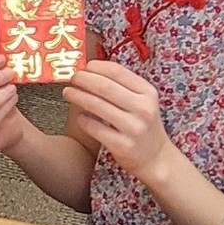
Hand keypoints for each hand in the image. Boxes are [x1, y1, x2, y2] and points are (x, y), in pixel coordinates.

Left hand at [62, 60, 173, 181]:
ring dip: (78, 96)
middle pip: (105, 87)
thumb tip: (90, 70)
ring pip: (98, 106)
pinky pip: (96, 128)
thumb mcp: (141, 102)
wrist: (156, 158)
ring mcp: (133, 128)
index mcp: (147, 93)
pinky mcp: (123, 145)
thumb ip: (121, 86)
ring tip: (67, 93)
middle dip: (84, 80)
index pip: (118, 72)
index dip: (97, 67)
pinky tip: (79, 117)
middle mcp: (143, 108)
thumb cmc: (142, 125)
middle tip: (72, 78)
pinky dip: (84, 120)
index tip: (84, 66)